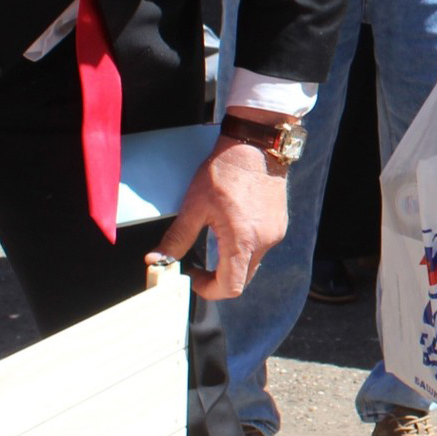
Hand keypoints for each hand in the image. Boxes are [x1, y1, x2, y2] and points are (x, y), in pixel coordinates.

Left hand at [158, 119, 291, 299]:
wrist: (255, 146)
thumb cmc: (224, 172)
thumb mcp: (194, 205)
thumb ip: (177, 238)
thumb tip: (157, 260)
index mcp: (242, 241)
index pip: (230, 287)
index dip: (209, 290)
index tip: (193, 277)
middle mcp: (264, 242)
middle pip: (242, 279)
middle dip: (219, 278)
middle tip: (199, 266)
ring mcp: (275, 233)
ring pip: (252, 263)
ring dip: (232, 262)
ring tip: (214, 240)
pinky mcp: (279, 223)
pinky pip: (261, 246)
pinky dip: (244, 247)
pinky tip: (232, 227)